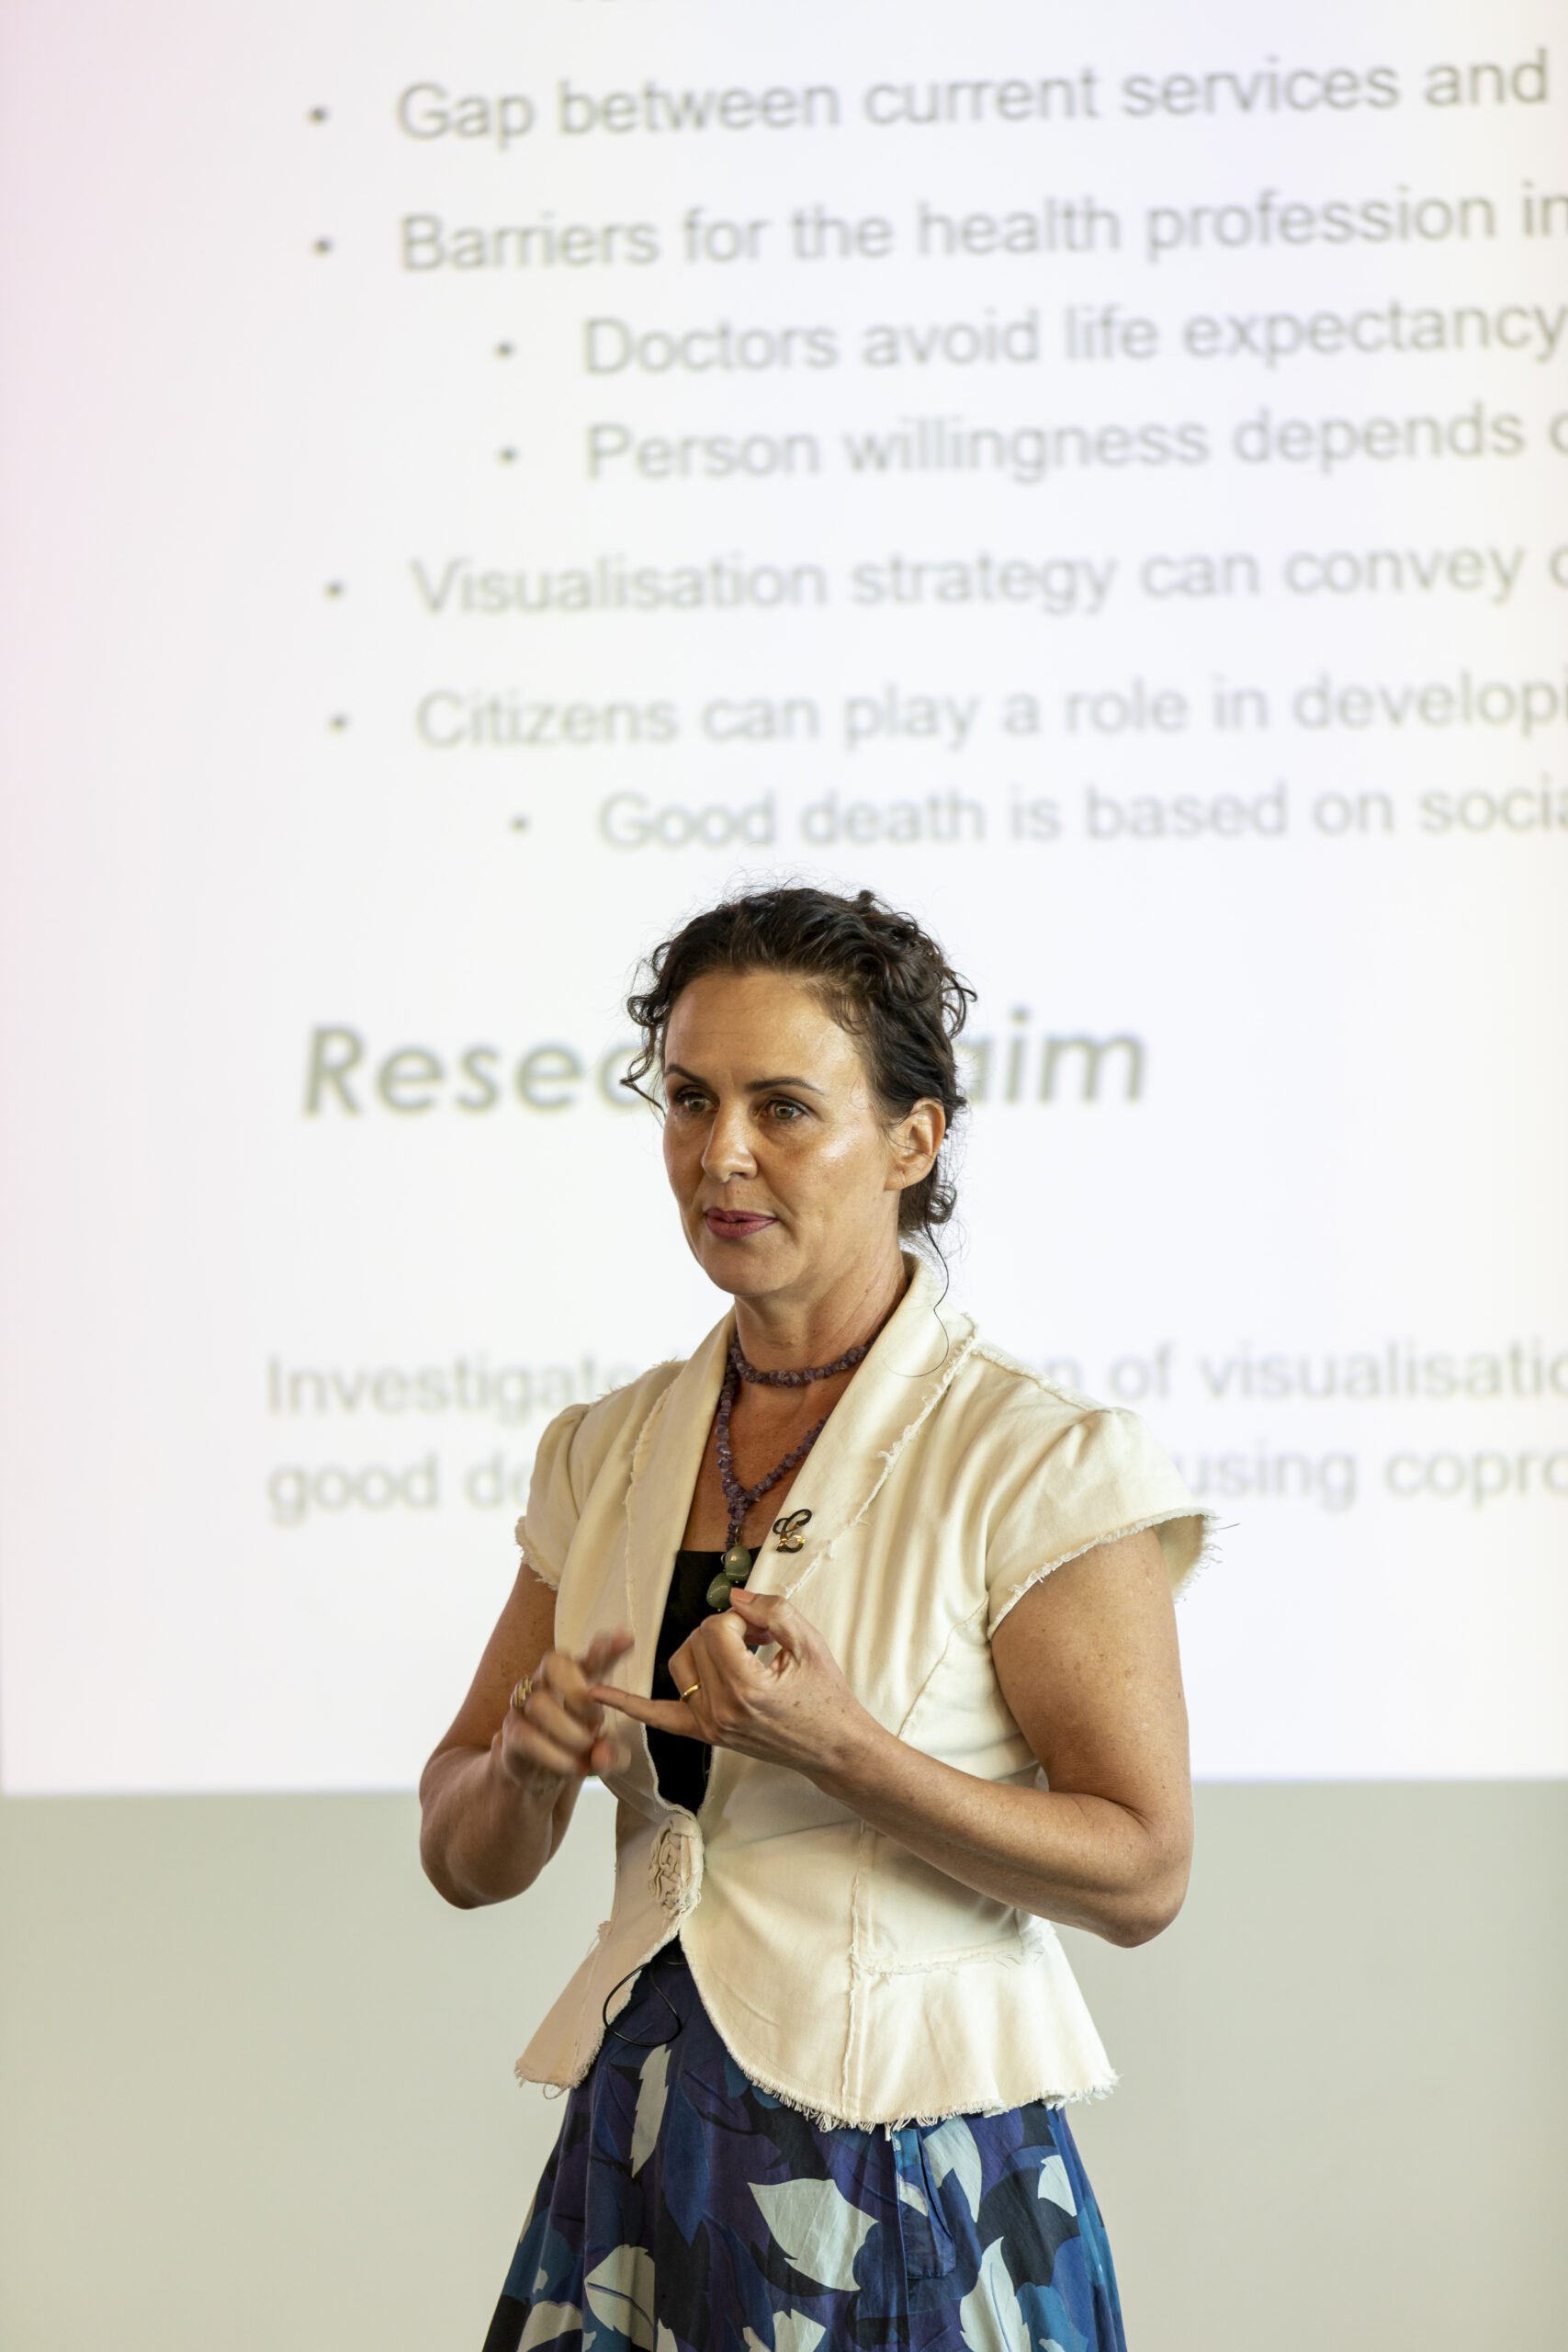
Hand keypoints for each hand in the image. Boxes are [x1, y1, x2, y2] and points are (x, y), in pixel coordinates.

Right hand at [500, 1629, 634, 1787]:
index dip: (606, 1649)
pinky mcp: (513, 1732)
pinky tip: (574, 1766)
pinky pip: (528, 1736)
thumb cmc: (577, 1751)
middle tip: (597, 1719)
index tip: (627, 1638)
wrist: (540, 1777)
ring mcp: (527, 1706)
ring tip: (585, 1748)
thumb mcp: (604, 1754)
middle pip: (553, 1662)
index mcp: (577, 1681)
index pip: (590, 1658)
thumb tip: (602, 1755)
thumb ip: (613, 1754)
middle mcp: (549, 1684)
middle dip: (576, 1688)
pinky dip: (555, 1755)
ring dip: (568, 1729)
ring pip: (539, 1702)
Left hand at [591, 1588, 874, 1781]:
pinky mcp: (706, 1734)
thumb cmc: (826, 1696)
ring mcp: (709, 1725)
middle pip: (697, 1641)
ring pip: (680, 1664)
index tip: (765, 1630)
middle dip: (726, 1629)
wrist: (834, 1746)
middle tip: (760, 1639)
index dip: (741, 1618)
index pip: (715, 1627)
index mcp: (745, 1687)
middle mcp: (720, 1710)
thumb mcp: (809, 1643)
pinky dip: (629, 1705)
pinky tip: (599, 1693)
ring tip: (739, 1652)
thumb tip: (734, 1596)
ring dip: (703, 1647)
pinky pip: (660, 1717)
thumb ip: (770, 1610)